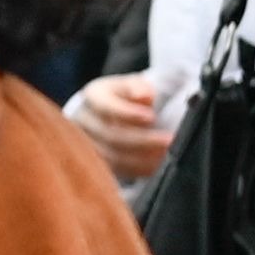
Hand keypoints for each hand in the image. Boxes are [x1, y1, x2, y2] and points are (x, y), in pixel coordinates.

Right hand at [66, 68, 176, 182]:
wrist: (109, 112)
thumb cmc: (125, 95)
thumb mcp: (132, 84)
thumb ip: (139, 88)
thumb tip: (145, 96)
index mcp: (93, 96)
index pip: (106, 107)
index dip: (129, 114)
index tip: (152, 117)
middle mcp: (85, 121)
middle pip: (111, 136)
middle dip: (143, 140)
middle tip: (169, 140)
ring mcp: (88, 144)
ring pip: (113, 157)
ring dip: (142, 159)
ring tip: (166, 155)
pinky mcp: (97, 163)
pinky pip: (116, 170)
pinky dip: (138, 170)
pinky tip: (156, 166)